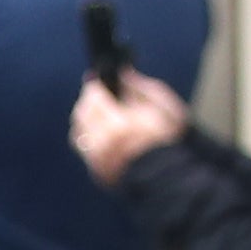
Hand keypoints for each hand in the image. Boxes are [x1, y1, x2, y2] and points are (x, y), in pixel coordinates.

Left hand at [70, 70, 189, 184]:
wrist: (172, 176)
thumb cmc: (171, 138)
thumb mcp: (163, 106)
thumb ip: (140, 88)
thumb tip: (122, 72)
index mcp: (120, 126)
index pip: (93, 98)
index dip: (94, 86)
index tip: (96, 79)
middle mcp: (103, 145)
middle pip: (80, 114)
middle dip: (87, 101)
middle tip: (96, 94)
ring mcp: (97, 161)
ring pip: (78, 133)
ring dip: (85, 120)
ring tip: (100, 113)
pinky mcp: (97, 173)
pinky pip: (84, 150)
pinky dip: (90, 137)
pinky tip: (103, 132)